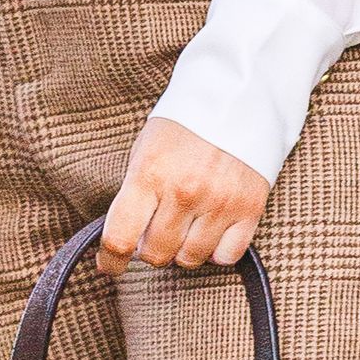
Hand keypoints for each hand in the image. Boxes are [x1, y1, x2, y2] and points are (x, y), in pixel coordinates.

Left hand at [97, 115, 269, 277]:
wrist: (237, 95)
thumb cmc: (184, 123)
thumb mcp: (146, 147)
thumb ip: (135, 193)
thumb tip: (127, 238)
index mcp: (151, 173)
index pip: (120, 237)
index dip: (110, 260)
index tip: (110, 265)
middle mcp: (184, 191)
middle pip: (156, 254)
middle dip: (150, 246)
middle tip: (156, 228)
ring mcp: (219, 202)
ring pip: (190, 259)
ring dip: (183, 248)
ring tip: (186, 222)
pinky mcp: (250, 208)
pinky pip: (225, 256)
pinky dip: (216, 249)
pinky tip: (211, 226)